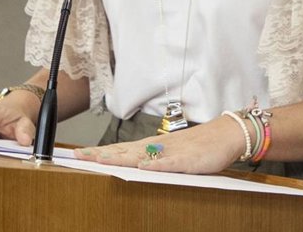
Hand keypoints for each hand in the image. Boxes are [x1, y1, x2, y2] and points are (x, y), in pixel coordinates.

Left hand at [73, 116, 246, 173]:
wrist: (225, 135)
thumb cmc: (198, 146)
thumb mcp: (170, 154)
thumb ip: (152, 160)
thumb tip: (132, 166)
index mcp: (151, 146)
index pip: (119, 149)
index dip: (98, 152)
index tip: (78, 154)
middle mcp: (156, 146)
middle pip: (123, 151)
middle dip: (100, 154)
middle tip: (77, 156)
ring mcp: (171, 152)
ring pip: (140, 155)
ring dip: (119, 157)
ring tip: (99, 159)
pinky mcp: (187, 160)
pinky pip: (169, 163)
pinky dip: (155, 165)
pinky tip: (142, 167)